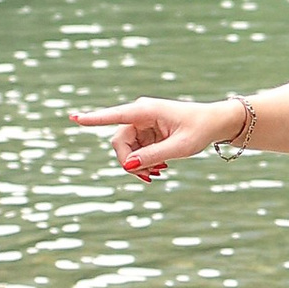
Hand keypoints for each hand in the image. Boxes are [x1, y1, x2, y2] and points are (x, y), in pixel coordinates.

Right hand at [66, 96, 232, 178]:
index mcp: (146, 111)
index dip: (93, 119)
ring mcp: (142, 123)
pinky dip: (144, 162)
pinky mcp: (146, 132)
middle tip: (149, 177)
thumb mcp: (179, 147)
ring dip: (138, 164)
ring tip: (159, 173)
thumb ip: (153, 156)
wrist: (215, 123)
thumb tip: (128, 164)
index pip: (115, 115)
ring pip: (126, 149)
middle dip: (129, 162)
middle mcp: (140, 114)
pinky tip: (159, 169)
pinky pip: (136, 150)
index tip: (73, 118)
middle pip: (119, 142)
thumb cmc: (199, 129)